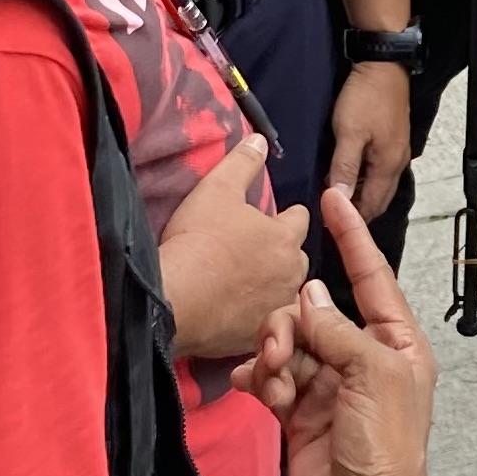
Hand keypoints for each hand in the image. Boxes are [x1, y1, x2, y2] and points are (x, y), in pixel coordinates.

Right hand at [158, 140, 311, 360]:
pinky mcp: (259, 336)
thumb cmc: (198, 239)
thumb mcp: (217, 189)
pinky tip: (238, 314)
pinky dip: (258, 317)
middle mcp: (292, 273)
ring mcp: (276, 307)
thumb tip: (261, 139)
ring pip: (285, 292)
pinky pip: (266, 324)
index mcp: (286, 236)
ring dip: (273, 287)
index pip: (300, 219)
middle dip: (283, 254)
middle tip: (255, 252)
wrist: (176, 298)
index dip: (286, 216)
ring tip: (247, 284)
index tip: (272, 217)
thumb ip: (242, 162)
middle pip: (297, 258)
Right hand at [236, 188, 435, 475]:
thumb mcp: (371, 373)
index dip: (352, 237)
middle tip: (278, 350)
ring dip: (273, 356)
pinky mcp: (301, 409)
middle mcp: (366, 359)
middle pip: (316, 312)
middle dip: (290, 325)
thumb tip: (309, 295)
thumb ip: (337, 329)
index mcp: (399, 344)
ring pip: (289, 342)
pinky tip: (252, 389)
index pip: (373, 276)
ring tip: (272, 382)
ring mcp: (332, 384)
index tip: (333, 199)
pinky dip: (261, 378)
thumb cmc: (384, 444)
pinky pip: (273, 374)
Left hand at [327, 61, 413, 219]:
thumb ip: (343, 167)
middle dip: (358, 210)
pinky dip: (365, 178)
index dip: (351, 218)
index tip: (329, 223)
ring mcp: (397, 151)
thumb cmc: (367, 96)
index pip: (371, 206)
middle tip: (332, 214)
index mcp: (388, 166)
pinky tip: (349, 173)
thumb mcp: (349, 133)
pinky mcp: (392, 139)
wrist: (383, 64)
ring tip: (337, 195)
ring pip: (379, 185)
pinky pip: (379, 170)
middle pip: (379, 199)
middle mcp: (397, 163)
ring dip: (361, 193)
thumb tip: (338, 199)